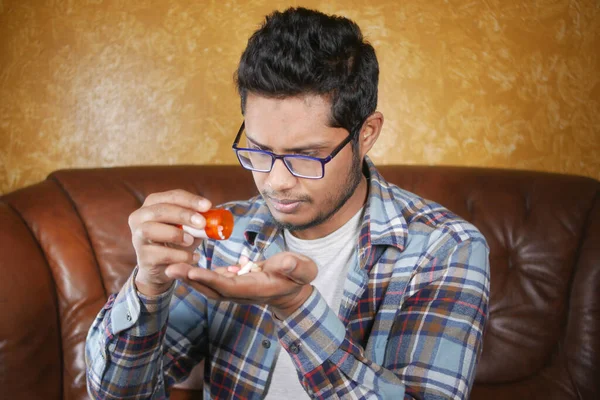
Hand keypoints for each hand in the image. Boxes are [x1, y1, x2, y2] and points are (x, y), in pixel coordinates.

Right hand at [128, 189, 211, 295]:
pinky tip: (193, 258)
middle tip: (202, 223)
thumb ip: (199, 220)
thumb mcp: (189, 228)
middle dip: (183, 214)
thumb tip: (216, 215)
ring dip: (175, 234)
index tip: (208, 206)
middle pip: (159, 210)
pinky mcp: (142, 256)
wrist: (164, 268)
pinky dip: (179, 255)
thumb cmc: (177, 241)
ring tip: (191, 241)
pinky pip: (159, 254)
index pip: (172, 196)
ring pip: (150, 230)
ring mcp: (137, 237)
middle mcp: (139, 217)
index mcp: (153, 204)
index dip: (190, 200)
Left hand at [165, 252, 317, 318]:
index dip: (209, 279)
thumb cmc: (299, 277)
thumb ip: (296, 266)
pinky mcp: (231, 283)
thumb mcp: (303, 270)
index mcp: (255, 288)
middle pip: (211, 288)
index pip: (228, 285)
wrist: (293, 289)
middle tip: (169, 268)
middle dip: (190, 279)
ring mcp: (234, 289)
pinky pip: (210, 279)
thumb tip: (287, 261)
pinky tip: (182, 262)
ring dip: (188, 277)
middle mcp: (240, 292)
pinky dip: (195, 273)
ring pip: (207, 285)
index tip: (191, 270)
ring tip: (170, 266)